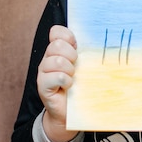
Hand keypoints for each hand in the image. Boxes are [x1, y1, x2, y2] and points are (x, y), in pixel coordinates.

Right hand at [37, 25, 78, 141]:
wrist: (73, 110)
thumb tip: (99, 37)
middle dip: (71, 55)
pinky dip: (66, 81)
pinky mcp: (42, 86)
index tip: (77, 46)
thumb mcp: (85, 64)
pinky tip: (69, 86)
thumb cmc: (82, 84)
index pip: (56, 31)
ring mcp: (44, 72)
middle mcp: (48, 58)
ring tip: (73, 77)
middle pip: (57, 45)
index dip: (67, 36)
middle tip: (76, 66)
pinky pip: (55, 77)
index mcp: (59, 49)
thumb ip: (86, 50)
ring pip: (56, 60)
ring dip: (69, 70)